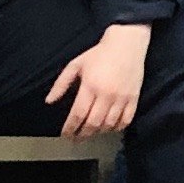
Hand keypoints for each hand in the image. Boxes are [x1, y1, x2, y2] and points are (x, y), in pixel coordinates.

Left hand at [47, 20, 150, 136]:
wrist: (126, 44)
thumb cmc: (100, 54)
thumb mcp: (75, 65)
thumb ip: (61, 84)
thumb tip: (49, 101)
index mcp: (90, 86)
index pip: (78, 114)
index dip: (70, 128)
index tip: (65, 134)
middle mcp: (106, 94)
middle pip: (93, 123)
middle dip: (83, 134)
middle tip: (76, 139)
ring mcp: (122, 98)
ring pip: (109, 125)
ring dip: (98, 132)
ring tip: (91, 133)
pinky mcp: (134, 98)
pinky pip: (126, 120)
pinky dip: (116, 128)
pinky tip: (109, 128)